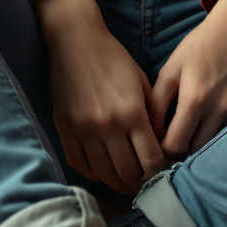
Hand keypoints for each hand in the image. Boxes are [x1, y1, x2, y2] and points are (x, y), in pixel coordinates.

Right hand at [46, 12, 167, 198]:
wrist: (75, 41)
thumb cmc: (113, 58)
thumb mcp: (141, 81)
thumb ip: (153, 113)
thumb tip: (161, 143)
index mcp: (131, 113)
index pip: (150, 159)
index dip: (158, 172)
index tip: (161, 174)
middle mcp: (108, 126)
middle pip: (128, 172)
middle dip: (139, 183)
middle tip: (144, 185)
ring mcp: (84, 130)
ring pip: (104, 174)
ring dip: (118, 184)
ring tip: (126, 184)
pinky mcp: (65, 130)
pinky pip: (80, 164)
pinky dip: (94, 174)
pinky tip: (103, 173)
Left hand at [149, 0, 226, 159]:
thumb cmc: (198, 47)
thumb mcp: (170, 70)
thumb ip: (157, 103)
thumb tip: (150, 131)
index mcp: (194, 100)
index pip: (175, 147)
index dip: (162, 149)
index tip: (158, 140)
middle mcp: (217, 111)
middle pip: (193, 151)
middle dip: (179, 148)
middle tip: (171, 136)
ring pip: (211, 146)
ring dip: (197, 143)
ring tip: (188, 129)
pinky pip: (226, 134)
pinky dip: (214, 134)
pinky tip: (206, 120)